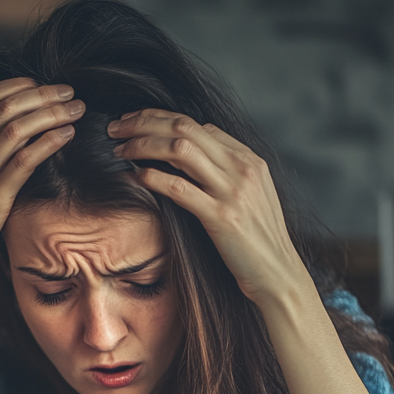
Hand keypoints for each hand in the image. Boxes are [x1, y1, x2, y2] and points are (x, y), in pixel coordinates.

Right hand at [0, 79, 83, 368]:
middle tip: (68, 92)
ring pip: (16, 130)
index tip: (41, 85)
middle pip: (5, 109)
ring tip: (74, 110)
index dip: (17, 86)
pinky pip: (24, 162)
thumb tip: (8, 133)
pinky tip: (66, 136)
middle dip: (41, 95)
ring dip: (50, 114)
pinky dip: (48, 143)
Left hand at [109, 109, 380, 393]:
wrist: (278, 275)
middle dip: (144, 122)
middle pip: (185, 127)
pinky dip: (151, 177)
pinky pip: (179, 187)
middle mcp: (242, 168)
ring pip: (180, 149)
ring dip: (143, 144)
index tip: (133, 123)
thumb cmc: (256, 242)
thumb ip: (226, 169)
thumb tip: (199, 140)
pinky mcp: (221, 216)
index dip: (160, 118)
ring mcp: (233, 191)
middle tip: (115, 127)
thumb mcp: (249, 197)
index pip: (198, 124)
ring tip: (118, 149)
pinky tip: (132, 176)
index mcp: (248, 159)